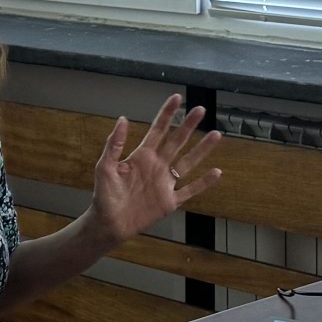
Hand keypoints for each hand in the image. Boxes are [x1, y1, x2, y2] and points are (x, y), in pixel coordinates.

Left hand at [88, 97, 223, 243]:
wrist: (108, 223)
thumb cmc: (104, 195)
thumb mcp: (105, 167)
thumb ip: (114, 144)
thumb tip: (123, 119)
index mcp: (142, 156)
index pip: (158, 130)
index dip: (167, 114)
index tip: (178, 98)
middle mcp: (157, 166)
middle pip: (177, 142)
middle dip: (188, 125)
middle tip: (201, 109)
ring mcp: (165, 183)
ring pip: (188, 162)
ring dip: (202, 149)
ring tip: (216, 134)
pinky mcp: (170, 201)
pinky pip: (190, 190)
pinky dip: (203, 183)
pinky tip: (216, 172)